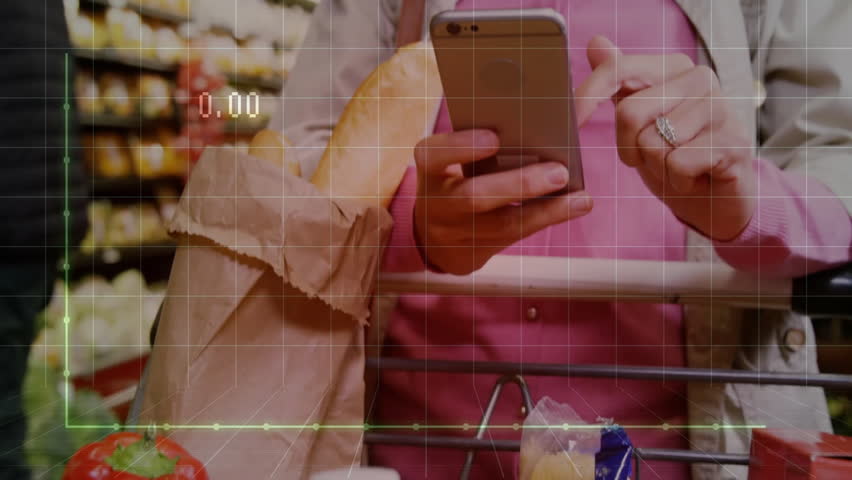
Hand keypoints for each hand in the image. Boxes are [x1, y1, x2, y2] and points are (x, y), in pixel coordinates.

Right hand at [413, 129, 592, 274]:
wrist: (433, 236)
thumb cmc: (459, 179)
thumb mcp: (459, 158)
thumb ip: (496, 135)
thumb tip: (566, 106)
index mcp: (430, 167)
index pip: (434, 154)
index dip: (461, 146)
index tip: (495, 138)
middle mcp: (436, 202)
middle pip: (474, 196)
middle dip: (520, 185)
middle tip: (560, 172)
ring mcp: (452, 233)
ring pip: (501, 225)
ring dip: (546, 210)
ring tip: (580, 199)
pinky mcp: (471, 255)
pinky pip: (513, 237)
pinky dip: (545, 220)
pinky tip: (573, 207)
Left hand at [575, 36, 756, 240]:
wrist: (718, 197)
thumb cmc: (674, 154)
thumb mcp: (640, 119)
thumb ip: (621, 81)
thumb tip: (595, 42)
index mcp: (673, 67)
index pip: (616, 69)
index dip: (587, 97)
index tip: (571, 123)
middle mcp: (700, 78)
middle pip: (629, 113)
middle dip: (628, 148)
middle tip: (650, 157)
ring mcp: (721, 107)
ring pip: (653, 143)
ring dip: (657, 168)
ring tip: (679, 166)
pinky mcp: (733, 142)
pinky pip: (678, 165)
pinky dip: (678, 181)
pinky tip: (696, 177)